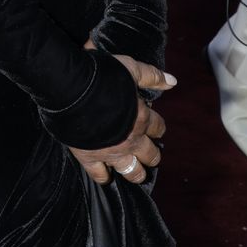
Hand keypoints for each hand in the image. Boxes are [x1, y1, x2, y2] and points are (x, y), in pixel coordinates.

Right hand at [68, 44, 173, 184]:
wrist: (72, 90)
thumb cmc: (103, 77)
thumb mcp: (131, 69)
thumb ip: (152, 76)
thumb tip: (173, 82)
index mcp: (142, 118)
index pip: (158, 127)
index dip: (157, 127)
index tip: (154, 127)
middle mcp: (131, 139)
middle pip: (150, 154)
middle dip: (152, 155)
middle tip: (150, 155)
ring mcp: (111, 152)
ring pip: (131, 170)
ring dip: (136, 173)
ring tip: (137, 174)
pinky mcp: (90, 157)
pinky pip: (99, 174)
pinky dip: (103, 177)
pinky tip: (105, 177)